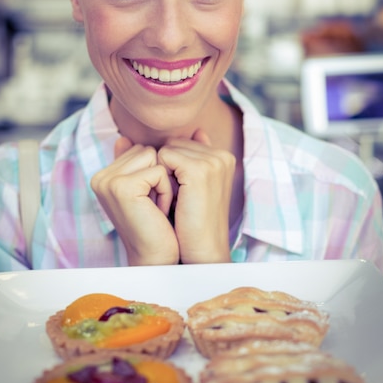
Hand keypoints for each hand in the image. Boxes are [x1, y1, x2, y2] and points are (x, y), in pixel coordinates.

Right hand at [90, 137, 178, 265]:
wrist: (158, 256)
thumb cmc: (158, 223)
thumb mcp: (146, 188)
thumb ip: (136, 162)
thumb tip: (125, 136)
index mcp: (104, 174)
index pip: (141, 148)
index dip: (156, 172)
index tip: (149, 200)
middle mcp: (100, 176)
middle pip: (148, 150)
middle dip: (160, 175)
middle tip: (153, 205)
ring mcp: (108, 181)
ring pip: (155, 157)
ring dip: (165, 183)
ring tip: (156, 207)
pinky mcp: (122, 187)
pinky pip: (159, 172)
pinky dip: (166, 191)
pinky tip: (157, 212)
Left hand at [157, 129, 233, 263]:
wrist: (202, 251)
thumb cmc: (193, 222)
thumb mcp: (193, 186)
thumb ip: (192, 157)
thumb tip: (195, 131)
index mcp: (222, 156)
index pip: (181, 143)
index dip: (172, 166)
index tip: (181, 192)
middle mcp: (221, 155)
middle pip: (173, 143)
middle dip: (166, 167)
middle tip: (177, 197)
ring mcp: (213, 161)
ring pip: (166, 149)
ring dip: (162, 173)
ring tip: (176, 199)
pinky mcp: (199, 170)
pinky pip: (163, 157)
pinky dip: (160, 178)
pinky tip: (171, 199)